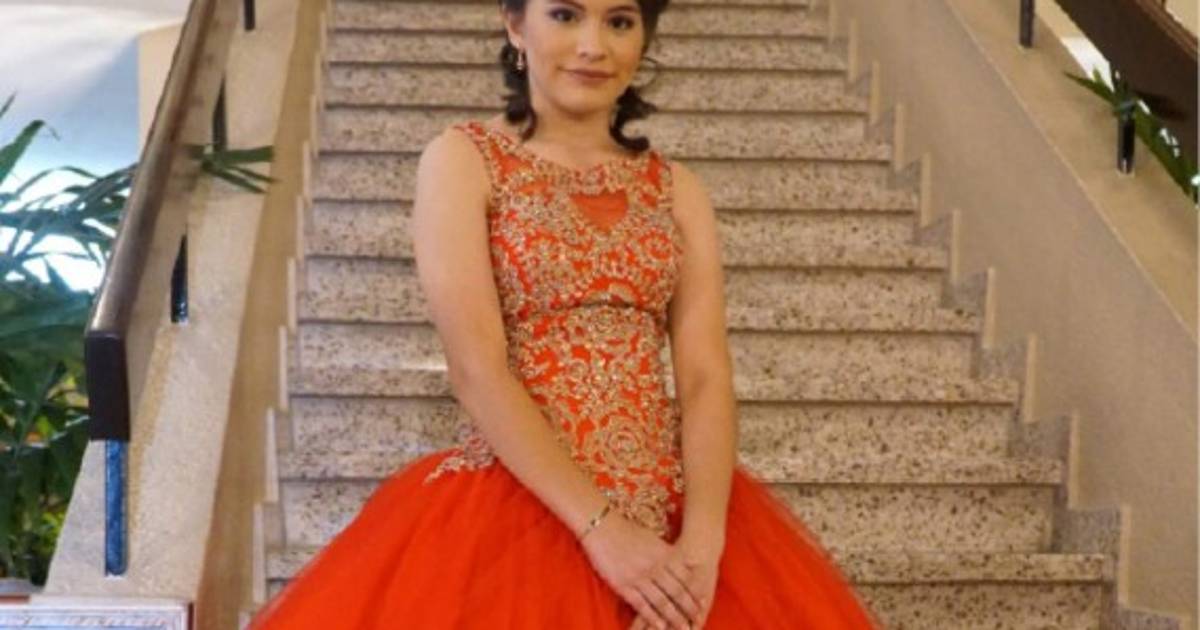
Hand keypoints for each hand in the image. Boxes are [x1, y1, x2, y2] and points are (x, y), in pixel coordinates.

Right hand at [580, 511, 706, 629]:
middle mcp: (654, 567)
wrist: (602, 526)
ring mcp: (639, 577)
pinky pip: (641, 605)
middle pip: (677, 592)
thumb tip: (679, 564)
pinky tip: (660, 626)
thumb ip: (665, 554)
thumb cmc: (627, 530)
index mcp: (663, 554)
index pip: (685, 577)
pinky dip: (652, 617)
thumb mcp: (653, 539)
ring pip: (661, 602)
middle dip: (688, 609)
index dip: (694, 592)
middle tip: (697, 621)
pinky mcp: (623, 585)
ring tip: (683, 628)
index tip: (703, 604)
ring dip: (674, 617)